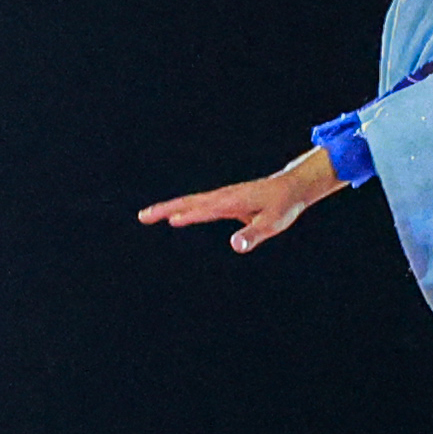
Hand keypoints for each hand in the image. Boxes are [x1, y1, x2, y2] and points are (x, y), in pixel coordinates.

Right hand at [143, 152, 342, 253]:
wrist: (290, 188)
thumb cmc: (283, 206)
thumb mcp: (272, 223)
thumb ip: (253, 234)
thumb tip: (234, 245)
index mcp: (230, 202)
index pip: (203, 209)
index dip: (186, 215)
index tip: (168, 219)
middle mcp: (222, 197)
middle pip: (188, 202)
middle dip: (165, 208)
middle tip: (142, 216)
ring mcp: (222, 198)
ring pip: (190, 202)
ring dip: (169, 208)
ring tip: (149, 215)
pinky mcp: (224, 202)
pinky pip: (199, 205)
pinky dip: (183, 209)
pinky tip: (178, 216)